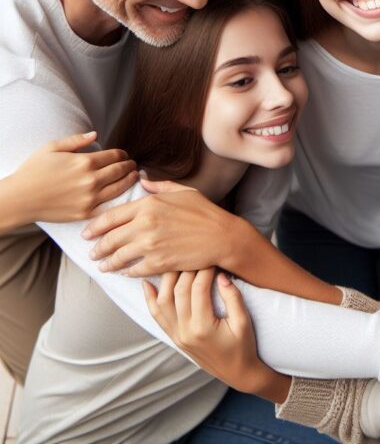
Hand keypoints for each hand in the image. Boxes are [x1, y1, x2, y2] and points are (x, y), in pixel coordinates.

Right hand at [3, 132, 136, 226]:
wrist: (19, 199)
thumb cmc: (33, 171)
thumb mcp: (52, 148)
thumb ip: (76, 140)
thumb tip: (95, 134)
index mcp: (85, 162)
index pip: (115, 156)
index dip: (123, 154)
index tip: (124, 155)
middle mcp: (91, 180)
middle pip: (121, 170)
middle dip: (129, 166)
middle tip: (133, 165)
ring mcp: (90, 198)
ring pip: (120, 187)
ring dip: (130, 180)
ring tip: (133, 176)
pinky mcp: (86, 212)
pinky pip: (109, 204)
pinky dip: (119, 198)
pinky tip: (122, 193)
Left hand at [83, 177, 241, 275]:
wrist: (222, 236)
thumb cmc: (205, 212)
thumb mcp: (183, 192)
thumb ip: (159, 186)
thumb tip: (142, 178)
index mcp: (148, 205)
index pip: (110, 217)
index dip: (95, 226)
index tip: (87, 233)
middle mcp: (145, 224)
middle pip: (109, 238)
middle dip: (98, 247)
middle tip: (92, 252)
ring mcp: (150, 245)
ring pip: (118, 257)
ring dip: (107, 263)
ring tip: (103, 266)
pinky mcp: (158, 263)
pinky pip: (134, 270)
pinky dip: (126, 272)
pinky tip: (124, 272)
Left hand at [143, 269, 289, 400]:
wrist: (237, 373)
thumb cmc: (243, 347)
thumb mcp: (244, 322)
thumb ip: (233, 297)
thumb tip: (221, 274)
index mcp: (203, 327)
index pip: (199, 288)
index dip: (205, 269)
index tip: (212, 256)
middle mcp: (184, 332)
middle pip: (179, 291)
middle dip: (187, 268)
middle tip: (195, 254)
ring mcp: (176, 335)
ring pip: (163, 301)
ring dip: (167, 279)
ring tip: (174, 261)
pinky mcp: (173, 337)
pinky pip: (156, 315)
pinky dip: (150, 298)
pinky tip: (147, 283)